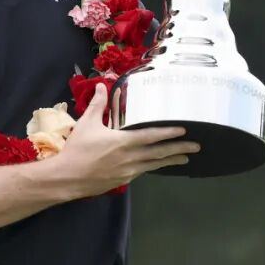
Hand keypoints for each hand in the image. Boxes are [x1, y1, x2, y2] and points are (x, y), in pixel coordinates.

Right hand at [56, 84, 199, 197]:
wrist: (68, 178)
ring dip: (171, 160)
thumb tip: (102, 85)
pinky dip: (155, 166)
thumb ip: (98, 104)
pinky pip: (144, 171)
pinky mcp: (124, 180)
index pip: (151, 136)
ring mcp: (129, 171)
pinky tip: (160, 164)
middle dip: (179, 149)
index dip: (168, 132)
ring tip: (186, 158)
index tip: (184, 130)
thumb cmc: (78, 149)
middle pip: (160, 153)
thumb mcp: (87, 123)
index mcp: (123, 142)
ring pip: (155, 165)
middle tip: (196, 146)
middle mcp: (130, 157)